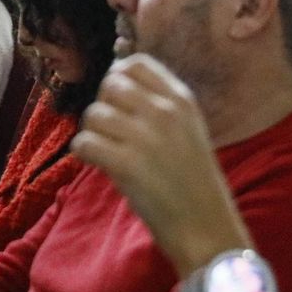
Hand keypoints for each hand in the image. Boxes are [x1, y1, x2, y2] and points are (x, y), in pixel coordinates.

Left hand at [71, 55, 246, 273]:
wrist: (208, 228)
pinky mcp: (127, 164)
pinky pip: (84, 143)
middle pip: (109, 85)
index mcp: (182, 99)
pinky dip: (84, 154)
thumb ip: (159, 105)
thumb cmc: (194, 182)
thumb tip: (115, 85)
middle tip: (111, 133)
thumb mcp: (188, 129)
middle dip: (104, 107)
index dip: (118, 79)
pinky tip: (98, 164)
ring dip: (92, 133)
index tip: (119, 103)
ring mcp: (146, 137)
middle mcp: (164, 111)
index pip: (135, 63)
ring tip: (106, 152)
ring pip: (93, 114)